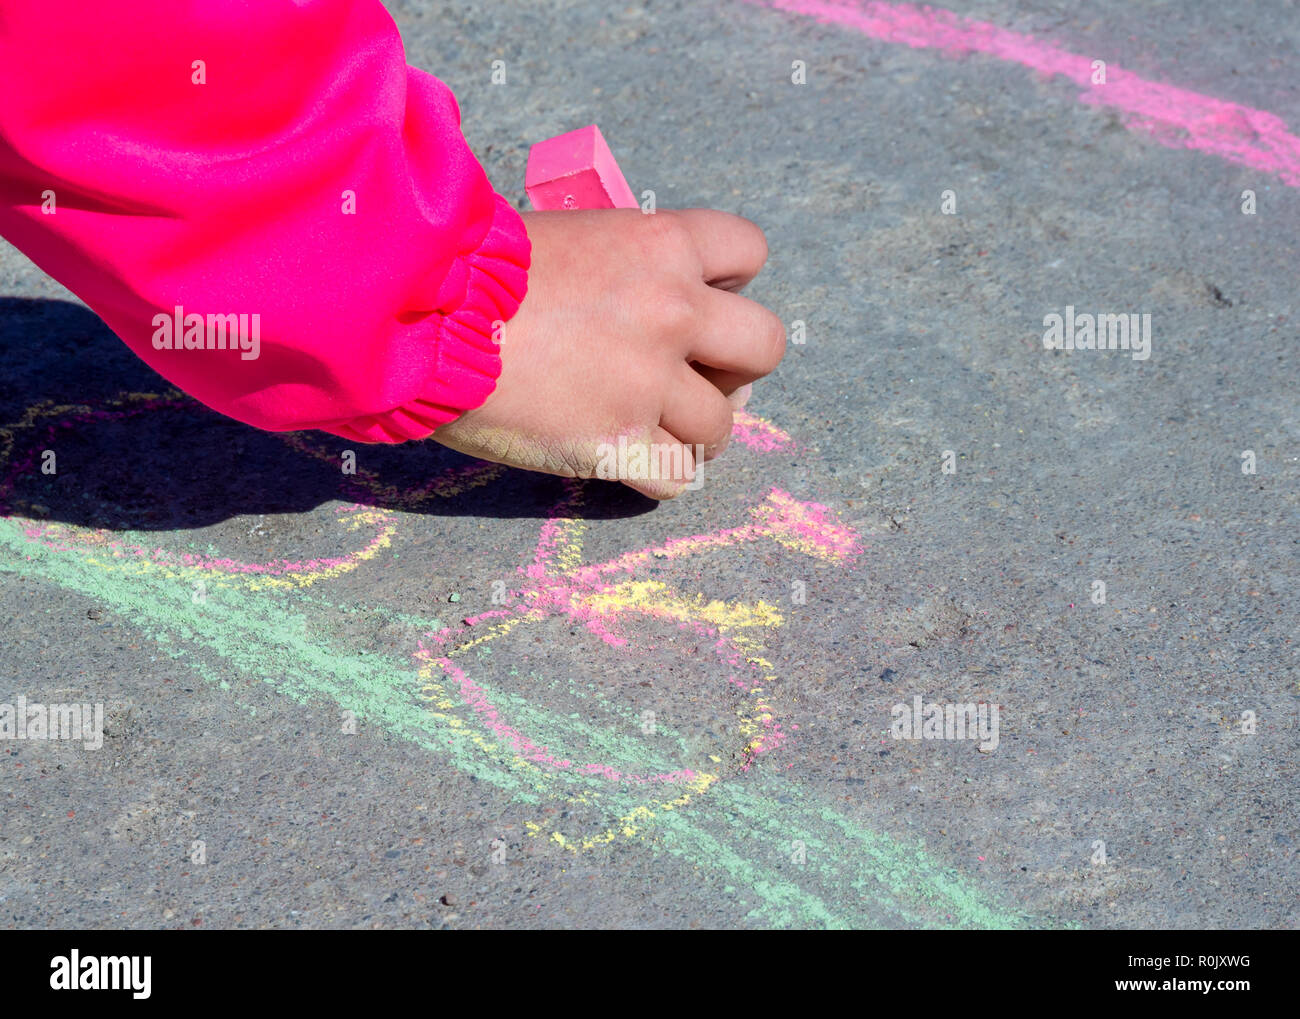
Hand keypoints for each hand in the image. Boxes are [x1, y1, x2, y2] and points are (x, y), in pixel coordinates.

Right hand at [432, 208, 784, 498]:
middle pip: (765, 347)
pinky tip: (626, 457)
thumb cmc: (471, 270)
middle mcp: (671, 311)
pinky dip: (657, 474)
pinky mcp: (618, 443)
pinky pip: (678, 478)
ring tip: (650, 426)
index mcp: (660, 245)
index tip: (696, 300)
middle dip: (734, 366)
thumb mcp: (566, 237)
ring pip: (722, 427)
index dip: (729, 282)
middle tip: (691, 376)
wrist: (417, 312)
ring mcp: (649, 383)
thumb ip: (624, 263)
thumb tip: (641, 297)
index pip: (749, 251)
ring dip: (692, 431)